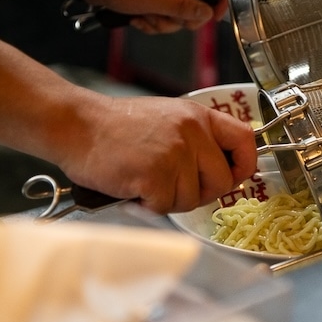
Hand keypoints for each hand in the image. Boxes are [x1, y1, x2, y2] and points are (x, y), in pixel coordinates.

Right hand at [56, 95, 257, 213]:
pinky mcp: (155, 175)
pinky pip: (165, 205)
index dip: (244, 165)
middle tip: (172, 186)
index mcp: (199, 116)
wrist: (77, 125)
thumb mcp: (168, 118)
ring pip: (192, 199)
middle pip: (221, 181)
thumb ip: (197, 139)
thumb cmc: (118, 127)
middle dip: (200, 193)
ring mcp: (175, 153)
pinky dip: (148, 204)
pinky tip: (134, 186)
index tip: (234, 177)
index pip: (245, 140)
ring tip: (145, 180)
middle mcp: (192, 132)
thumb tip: (223, 170)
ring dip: (169, 199)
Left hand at [76, 0, 229, 33]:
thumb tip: (207, 14)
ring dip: (163, 22)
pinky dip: (152, 21)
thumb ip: (184, 6)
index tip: (213, 14)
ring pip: (180, 14)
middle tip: (165, 16)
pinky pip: (164, 15)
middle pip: (200, 3)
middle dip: (183, 18)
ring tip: (145, 16)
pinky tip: (138, 17)